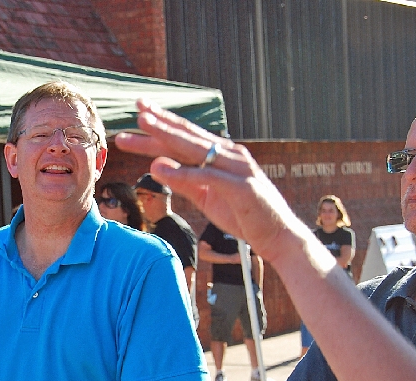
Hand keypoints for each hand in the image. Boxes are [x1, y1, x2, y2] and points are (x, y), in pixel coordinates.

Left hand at [115, 100, 302, 263]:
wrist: (278, 236)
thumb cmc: (243, 215)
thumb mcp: (207, 197)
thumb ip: (184, 181)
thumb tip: (156, 165)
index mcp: (221, 156)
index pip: (187, 136)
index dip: (163, 124)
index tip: (139, 113)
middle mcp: (229, 155)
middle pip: (187, 136)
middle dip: (161, 122)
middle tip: (137, 109)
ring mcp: (236, 168)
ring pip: (195, 148)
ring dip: (167, 135)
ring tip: (143, 125)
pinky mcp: (240, 187)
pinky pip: (206, 177)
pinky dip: (182, 172)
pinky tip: (159, 167)